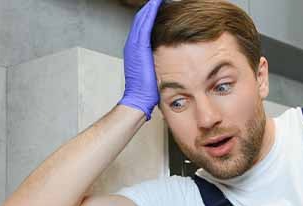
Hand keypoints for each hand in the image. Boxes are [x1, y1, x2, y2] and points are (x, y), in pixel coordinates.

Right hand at [118, 0, 162, 120]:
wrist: (138, 99)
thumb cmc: (148, 89)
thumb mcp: (154, 70)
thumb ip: (158, 61)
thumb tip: (170, 59)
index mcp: (136, 48)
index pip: (144, 25)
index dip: (151, 14)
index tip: (162, 5)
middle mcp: (133, 43)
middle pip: (142, 18)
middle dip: (151, 7)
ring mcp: (133, 44)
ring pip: (142, 18)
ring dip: (152, 6)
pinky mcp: (138, 46)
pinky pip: (144, 24)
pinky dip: (150, 12)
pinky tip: (157, 2)